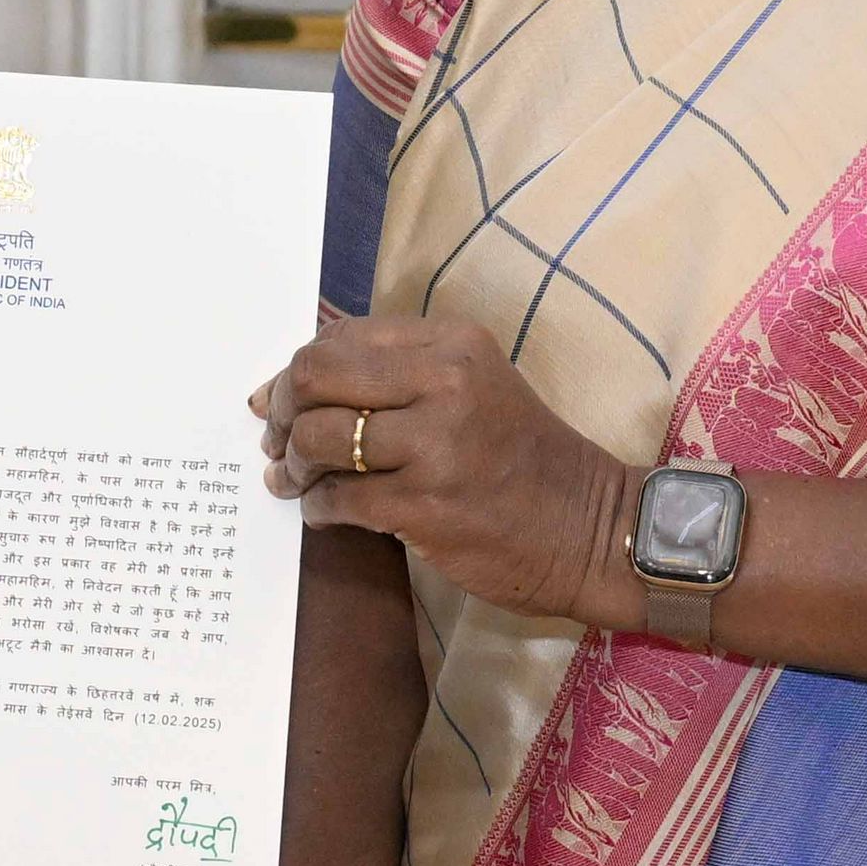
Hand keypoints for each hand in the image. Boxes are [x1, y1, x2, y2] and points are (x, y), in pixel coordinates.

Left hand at [258, 309, 641, 626]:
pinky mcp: (427, 505)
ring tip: (296, 481)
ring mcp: (436, 444)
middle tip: (277, 442)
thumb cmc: (522, 459)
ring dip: (293, 464)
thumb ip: (396, 376)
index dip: (295, 371)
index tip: (278, 401)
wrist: (588, 528)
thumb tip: (294, 385)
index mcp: (451, 343)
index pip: (339, 337)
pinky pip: (339, 499)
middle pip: (315, 376)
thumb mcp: (472, 387)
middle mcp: (443, 381)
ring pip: (319, 438)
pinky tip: (325, 512)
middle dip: (280, 412)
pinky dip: (317, 508)